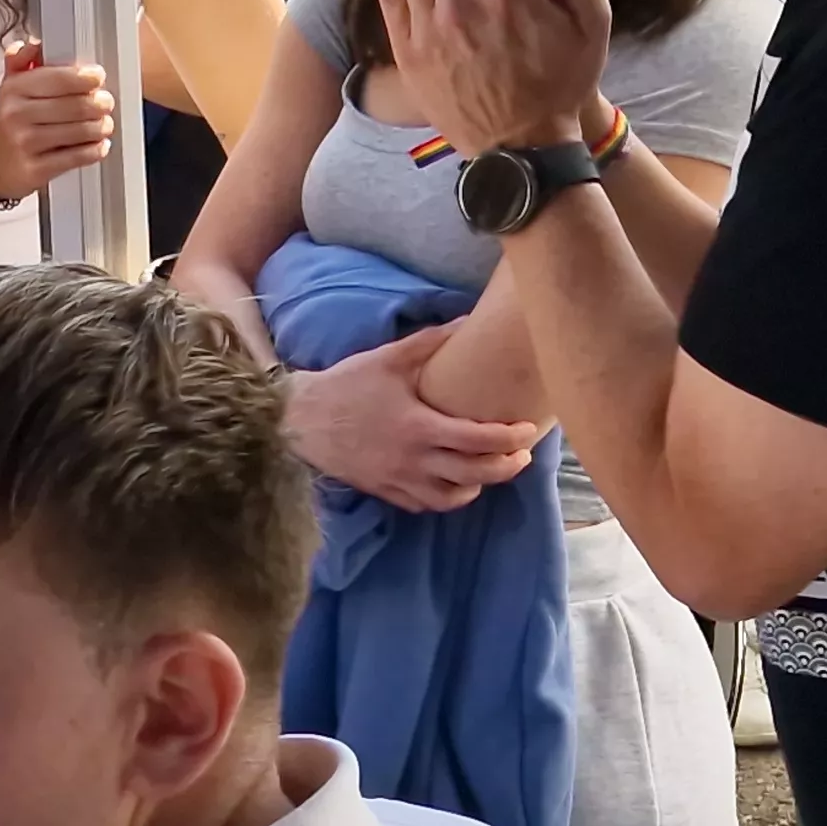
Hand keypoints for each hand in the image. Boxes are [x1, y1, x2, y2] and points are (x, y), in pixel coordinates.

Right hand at [0, 36, 115, 201]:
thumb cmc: (12, 123)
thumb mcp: (12, 88)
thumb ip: (22, 62)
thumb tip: (33, 45)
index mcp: (13, 90)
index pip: (58, 78)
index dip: (85, 77)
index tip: (97, 77)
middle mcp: (16, 115)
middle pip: (75, 105)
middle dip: (99, 103)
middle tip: (105, 102)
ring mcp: (25, 143)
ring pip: (79, 131)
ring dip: (100, 127)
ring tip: (103, 124)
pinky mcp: (35, 169)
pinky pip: (76, 157)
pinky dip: (94, 150)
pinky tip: (98, 145)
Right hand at [283, 325, 539, 511]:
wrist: (298, 420)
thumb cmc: (346, 386)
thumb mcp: (389, 358)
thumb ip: (432, 342)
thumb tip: (470, 320)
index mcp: (419, 426)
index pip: (478, 440)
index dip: (510, 438)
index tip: (528, 430)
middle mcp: (413, 460)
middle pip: (474, 474)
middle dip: (506, 467)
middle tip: (521, 456)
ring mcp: (398, 480)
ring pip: (452, 498)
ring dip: (478, 487)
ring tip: (489, 471)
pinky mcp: (383, 491)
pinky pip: (424, 505)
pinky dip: (446, 498)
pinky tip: (453, 484)